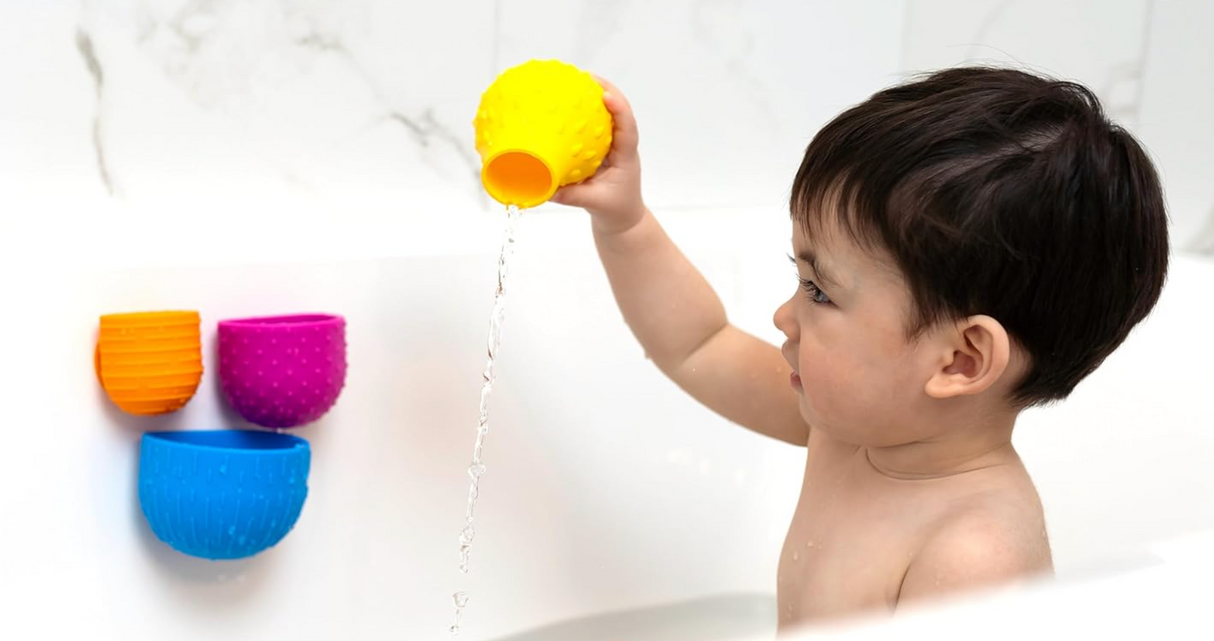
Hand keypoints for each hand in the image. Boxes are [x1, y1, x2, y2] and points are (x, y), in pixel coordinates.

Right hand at [550, 76, 644, 234]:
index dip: (619, 110)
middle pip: (619, 112)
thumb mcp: (593, 204)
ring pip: (608, 115)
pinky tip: (565, 106)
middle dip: (605, 90)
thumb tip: (544, 188)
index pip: (627, 129)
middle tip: (584, 76)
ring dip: (594, 96)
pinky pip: (594, 126)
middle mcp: (621, 146)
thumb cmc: (614, 211)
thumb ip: (571, 196)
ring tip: (575, 81)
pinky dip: (583, 114)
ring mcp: (612, 146)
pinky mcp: (600, 149)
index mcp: (626, 157)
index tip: (605, 95)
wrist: (623, 220)